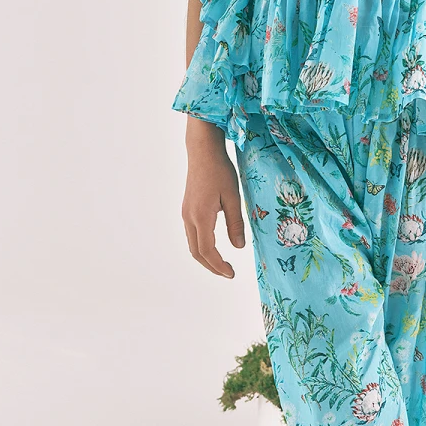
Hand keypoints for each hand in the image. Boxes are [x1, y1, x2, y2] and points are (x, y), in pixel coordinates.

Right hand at [181, 117, 246, 277]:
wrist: (203, 151)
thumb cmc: (220, 171)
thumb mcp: (233, 197)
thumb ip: (235, 223)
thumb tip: (239, 247)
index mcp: (201, 217)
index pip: (207, 250)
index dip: (219, 266)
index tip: (231, 274)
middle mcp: (189, 217)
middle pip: (196, 252)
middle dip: (211, 266)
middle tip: (227, 273)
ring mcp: (186, 213)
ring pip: (192, 244)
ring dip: (206, 258)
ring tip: (222, 264)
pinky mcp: (187, 208)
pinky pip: (192, 234)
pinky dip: (201, 246)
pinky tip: (213, 246)